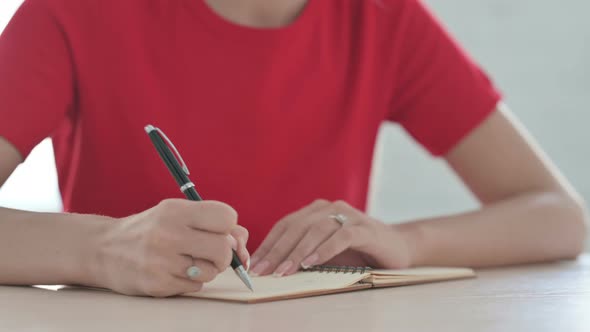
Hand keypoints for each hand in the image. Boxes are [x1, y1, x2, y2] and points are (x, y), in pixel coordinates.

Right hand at [93, 199, 249, 296]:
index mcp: (176, 210)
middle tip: (209, 252)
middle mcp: (168, 233)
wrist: (103, 249)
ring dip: (207, 269)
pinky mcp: (157, 284)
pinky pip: (196, 286)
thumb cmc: (150, 230)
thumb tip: (243, 241)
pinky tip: (174, 271)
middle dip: (223, 254)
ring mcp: (161, 261)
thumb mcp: (177, 214)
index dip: (229, 227)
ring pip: (212, 271)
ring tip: (188, 261)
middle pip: (224, 249)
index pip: (226, 217)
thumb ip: (212, 222)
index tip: (219, 231)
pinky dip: (191, 281)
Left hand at [249, 200, 411, 276]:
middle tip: (263, 270)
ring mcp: (349, 216)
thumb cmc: (356, 252)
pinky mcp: (365, 228)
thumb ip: (303, 253)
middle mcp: (330, 208)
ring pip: (316, 230)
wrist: (397, 247)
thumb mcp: (325, 252)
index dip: (268, 244)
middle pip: (297, 227)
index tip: (253, 264)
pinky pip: (341, 236)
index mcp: (316, 211)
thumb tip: (272, 268)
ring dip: (297, 251)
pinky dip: (324, 250)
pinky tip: (311, 263)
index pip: (285, 225)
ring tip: (284, 270)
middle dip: (277, 250)